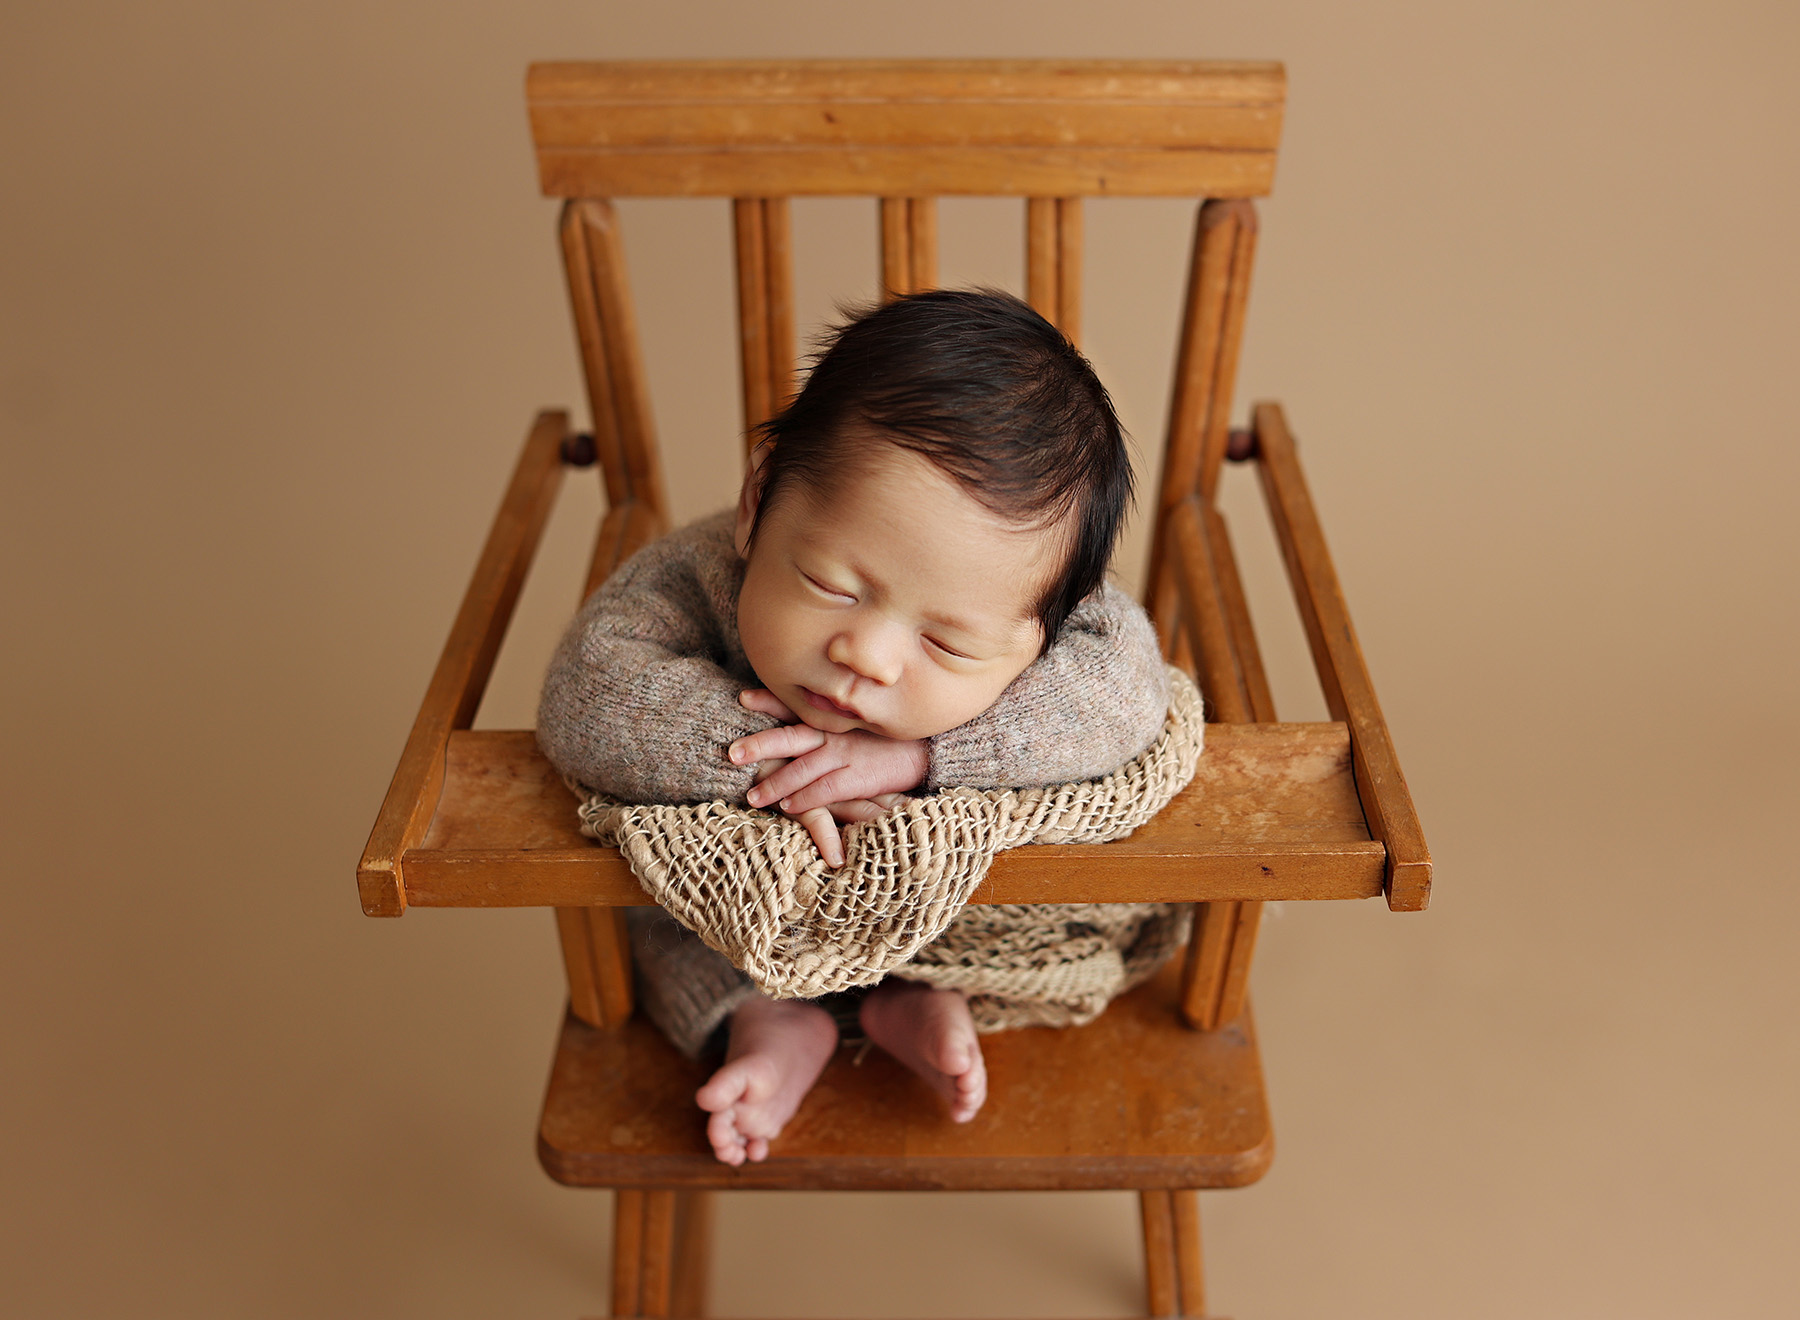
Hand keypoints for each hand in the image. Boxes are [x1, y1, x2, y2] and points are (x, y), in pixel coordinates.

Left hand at [729, 689, 926, 866]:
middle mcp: (836, 733)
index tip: (743, 697)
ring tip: (753, 795)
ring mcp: (847, 754)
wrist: (927, 751)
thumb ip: (834, 722)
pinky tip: (788, 807)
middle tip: (732, 753)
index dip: (769, 701)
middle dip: (760, 744)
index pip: (797, 706)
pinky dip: (805, 799)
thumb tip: (805, 724)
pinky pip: (825, 790)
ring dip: (776, 783)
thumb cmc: (888, 739)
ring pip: (803, 769)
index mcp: (834, 719)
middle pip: (791, 737)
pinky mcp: (859, 777)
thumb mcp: (859, 722)